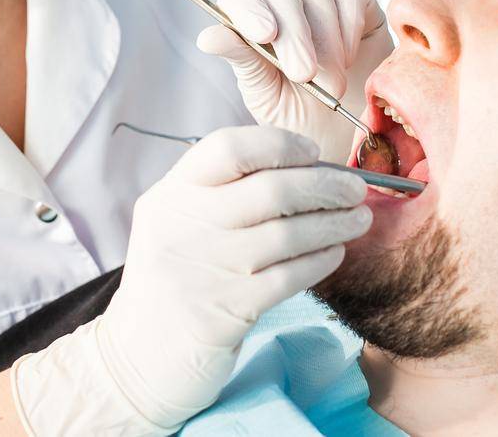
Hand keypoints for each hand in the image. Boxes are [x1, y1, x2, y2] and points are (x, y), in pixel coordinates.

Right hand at [11, 126, 370, 434]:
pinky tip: (335, 253)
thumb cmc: (173, 277)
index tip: (313, 152)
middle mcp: (184, 224)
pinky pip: (289, 277)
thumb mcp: (175, 221)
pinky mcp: (228, 311)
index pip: (228, 147)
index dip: (280, 143)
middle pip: (271, 189)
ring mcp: (206, 268)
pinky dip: (320, 261)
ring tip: (358, 220)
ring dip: (333, 224)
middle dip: (325, 185)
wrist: (139, 355)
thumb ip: (219, 191)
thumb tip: (301, 166)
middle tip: (355, 188)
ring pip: (288, 234)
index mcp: (171, 194)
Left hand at [198, 0, 393, 162]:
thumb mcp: (265, 95)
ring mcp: (318, 0)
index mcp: (250, 23)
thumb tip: (207, 37)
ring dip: (327, 45)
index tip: (263, 35)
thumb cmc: (298, 116)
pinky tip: (349, 60)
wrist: (347, 133)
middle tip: (304, 75)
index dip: (248, 10)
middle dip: (293, 37)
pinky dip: (350, 29)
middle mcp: (282, 6)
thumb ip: (242, 61)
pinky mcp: (354, 1)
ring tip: (331, 85)